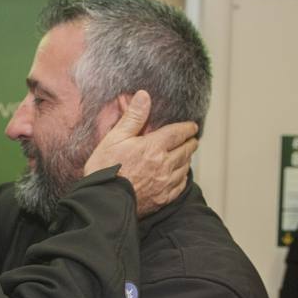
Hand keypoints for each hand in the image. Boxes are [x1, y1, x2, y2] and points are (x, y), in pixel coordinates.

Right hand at [84, 91, 198, 216]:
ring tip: (186, 155)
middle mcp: (164, 165)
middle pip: (185, 150)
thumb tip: (144, 96)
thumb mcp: (115, 138)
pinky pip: (180, 185)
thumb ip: (133, 117)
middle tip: (192, 139)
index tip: (192, 126)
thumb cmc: (106, 170)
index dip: (187, 128)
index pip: (178, 133)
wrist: (104, 202)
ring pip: (184, 168)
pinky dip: (182, 178)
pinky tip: (179, 176)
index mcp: (154, 147)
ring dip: (187, 159)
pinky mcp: (163, 199)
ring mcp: (165, 183)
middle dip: (190, 143)